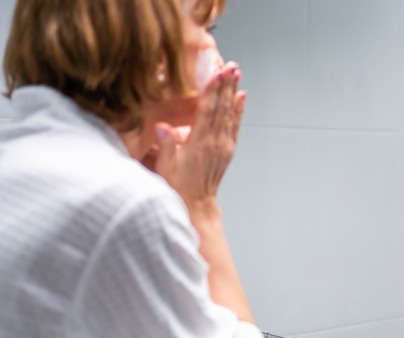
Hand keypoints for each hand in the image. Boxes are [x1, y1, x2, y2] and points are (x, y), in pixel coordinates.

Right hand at [153, 62, 245, 209]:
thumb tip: (162, 126)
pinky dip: (239, 109)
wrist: (197, 204)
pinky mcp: (228, 150)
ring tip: (237, 74)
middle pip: (222, 108)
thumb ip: (166, 145)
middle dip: (226, 85)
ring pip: (230, 113)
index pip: (208, 111)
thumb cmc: (179, 187)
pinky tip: (241, 97)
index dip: (213, 91)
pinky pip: (235, 125)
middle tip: (231, 66)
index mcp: (200, 144)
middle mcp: (216, 143)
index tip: (217, 73)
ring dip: (233, 92)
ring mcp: (224, 146)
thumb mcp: (166, 167)